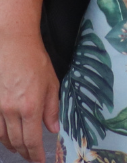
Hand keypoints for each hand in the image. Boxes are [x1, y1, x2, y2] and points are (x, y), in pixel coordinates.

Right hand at [0, 33, 59, 162]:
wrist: (13, 44)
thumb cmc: (35, 60)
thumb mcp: (51, 82)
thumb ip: (52, 108)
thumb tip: (53, 129)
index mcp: (30, 106)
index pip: (31, 140)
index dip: (36, 154)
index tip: (41, 161)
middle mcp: (11, 111)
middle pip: (16, 142)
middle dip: (25, 153)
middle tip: (33, 157)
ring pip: (4, 138)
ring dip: (14, 147)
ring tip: (22, 150)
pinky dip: (3, 137)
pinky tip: (9, 137)